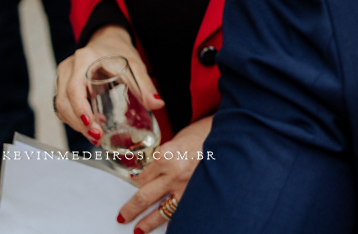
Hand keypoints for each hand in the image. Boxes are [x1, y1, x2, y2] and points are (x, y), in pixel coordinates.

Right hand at [53, 25, 164, 145]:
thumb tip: (157, 104)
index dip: (80, 109)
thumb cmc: (120, 51)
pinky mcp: (63, 84)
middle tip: (98, 136)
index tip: (91, 124)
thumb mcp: (135, 65)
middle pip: (64, 100)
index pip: (74, 88)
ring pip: (61, 106)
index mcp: (84, 60)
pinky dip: (75, 119)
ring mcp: (63, 76)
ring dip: (76, 124)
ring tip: (96, 135)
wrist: (108, 41)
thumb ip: (145, 85)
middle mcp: (68, 68)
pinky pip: (63, 105)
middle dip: (79, 122)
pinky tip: (92, 125)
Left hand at [117, 115, 212, 232]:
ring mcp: (187, 187)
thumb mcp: (180, 138)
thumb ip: (165, 155)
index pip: (141, 176)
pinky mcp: (199, 195)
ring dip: (147, 223)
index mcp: (165, 155)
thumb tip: (154, 169)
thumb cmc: (208, 133)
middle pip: (143, 198)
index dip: (135, 183)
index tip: (133, 187)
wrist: (235, 136)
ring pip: (161, 211)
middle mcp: (173, 174)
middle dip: (130, 210)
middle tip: (123, 216)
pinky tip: (168, 228)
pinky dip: (172, 220)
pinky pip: (181, 211)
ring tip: (139, 230)